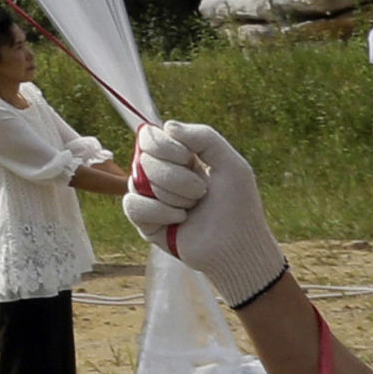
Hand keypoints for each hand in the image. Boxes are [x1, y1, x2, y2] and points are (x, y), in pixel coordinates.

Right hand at [123, 120, 288, 307]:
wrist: (236, 247)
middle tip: (200, 192)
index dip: (166, 147)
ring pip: (139, 181)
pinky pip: (134, 205)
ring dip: (173, 196)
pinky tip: (179, 221)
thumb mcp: (231, 164)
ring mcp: (150, 196)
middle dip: (177, 177)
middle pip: (144, 158)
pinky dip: (160, 212)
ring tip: (192, 209)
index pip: (150, 136)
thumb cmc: (239, 207)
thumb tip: (166, 125)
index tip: (190, 159)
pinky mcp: (143, 221)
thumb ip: (204, 136)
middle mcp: (160, 174)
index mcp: (179, 157)